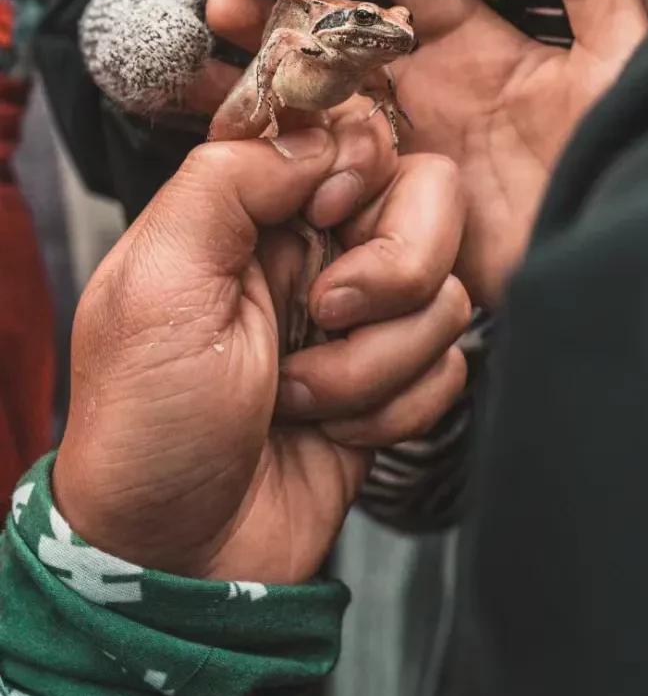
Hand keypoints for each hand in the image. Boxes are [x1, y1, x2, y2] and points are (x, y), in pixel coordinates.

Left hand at [53, 118, 468, 583]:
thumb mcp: (156, 280)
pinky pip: (451, 367)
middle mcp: (317, 251)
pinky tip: (330, 434)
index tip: (327, 213)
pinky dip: (393, 409)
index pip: (357, 135)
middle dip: (391, 270)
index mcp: (255, 209)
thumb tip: (322, 140)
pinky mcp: (392, 385)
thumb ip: (229, 179)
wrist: (175, 560)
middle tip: (326, 314)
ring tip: (297, 399)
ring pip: (445, 294)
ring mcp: (361, 320)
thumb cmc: (148, 424)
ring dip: (372, 363)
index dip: (361, 168)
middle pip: (429, 201)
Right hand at [208, 0, 647, 308]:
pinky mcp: (381, 192)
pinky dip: (269, 126)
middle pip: (347, 25)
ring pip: (320, 82)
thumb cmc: (622, 155)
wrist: (601, 258)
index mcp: (479, 44)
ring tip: (218, 15)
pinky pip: (316, 152)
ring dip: (267, 50)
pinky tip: (224, 101)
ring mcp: (400, 137)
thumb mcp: (621, 63)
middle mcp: (430, 83)